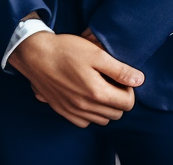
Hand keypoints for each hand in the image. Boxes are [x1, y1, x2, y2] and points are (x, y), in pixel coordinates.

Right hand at [9, 30, 143, 127]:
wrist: (33, 53)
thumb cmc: (64, 50)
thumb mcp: (94, 53)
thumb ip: (119, 69)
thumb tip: (139, 80)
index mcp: (97, 92)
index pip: (128, 103)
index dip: (128, 89)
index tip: (119, 77)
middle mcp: (86, 107)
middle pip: (117, 113)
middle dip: (118, 98)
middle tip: (108, 80)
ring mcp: (73, 111)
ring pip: (102, 119)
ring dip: (105, 107)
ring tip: (96, 87)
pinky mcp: (63, 111)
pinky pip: (85, 121)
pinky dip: (89, 113)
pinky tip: (84, 96)